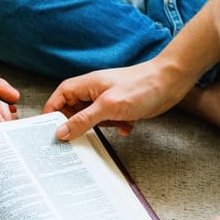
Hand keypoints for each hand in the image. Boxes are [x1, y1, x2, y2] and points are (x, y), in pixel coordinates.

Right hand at [42, 58, 196, 140]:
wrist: (171, 82)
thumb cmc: (141, 86)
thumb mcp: (107, 107)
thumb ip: (82, 120)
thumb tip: (61, 132)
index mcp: (86, 85)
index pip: (59, 97)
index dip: (52, 112)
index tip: (48, 129)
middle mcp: (94, 91)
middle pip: (74, 110)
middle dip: (77, 124)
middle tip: (77, 138)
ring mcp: (107, 100)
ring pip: (92, 118)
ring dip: (100, 127)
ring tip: (112, 126)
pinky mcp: (120, 108)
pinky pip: (110, 122)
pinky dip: (116, 127)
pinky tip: (126, 127)